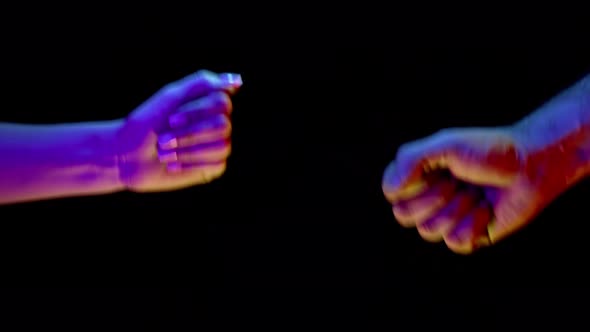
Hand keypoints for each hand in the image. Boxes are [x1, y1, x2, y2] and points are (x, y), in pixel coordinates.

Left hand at [115, 70, 242, 192]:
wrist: (128, 156)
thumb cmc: (146, 124)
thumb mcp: (170, 97)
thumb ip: (202, 84)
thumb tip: (238, 80)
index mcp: (208, 104)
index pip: (222, 102)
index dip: (196, 112)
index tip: (171, 119)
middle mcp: (218, 123)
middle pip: (222, 125)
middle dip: (190, 133)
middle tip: (163, 140)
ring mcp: (218, 145)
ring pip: (221, 146)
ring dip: (187, 150)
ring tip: (164, 153)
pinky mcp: (214, 167)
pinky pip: (216, 164)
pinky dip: (190, 164)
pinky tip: (172, 165)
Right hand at [381, 126, 573, 253]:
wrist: (532, 166)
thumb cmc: (489, 151)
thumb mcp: (446, 145)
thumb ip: (411, 160)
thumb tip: (391, 191)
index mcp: (418, 175)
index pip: (391, 193)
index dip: (411, 187)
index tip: (437, 170)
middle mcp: (428, 197)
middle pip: (403, 216)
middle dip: (435, 198)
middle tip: (460, 181)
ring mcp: (447, 217)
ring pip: (428, 231)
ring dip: (457, 209)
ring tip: (477, 193)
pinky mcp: (468, 235)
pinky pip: (454, 242)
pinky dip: (473, 224)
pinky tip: (486, 210)